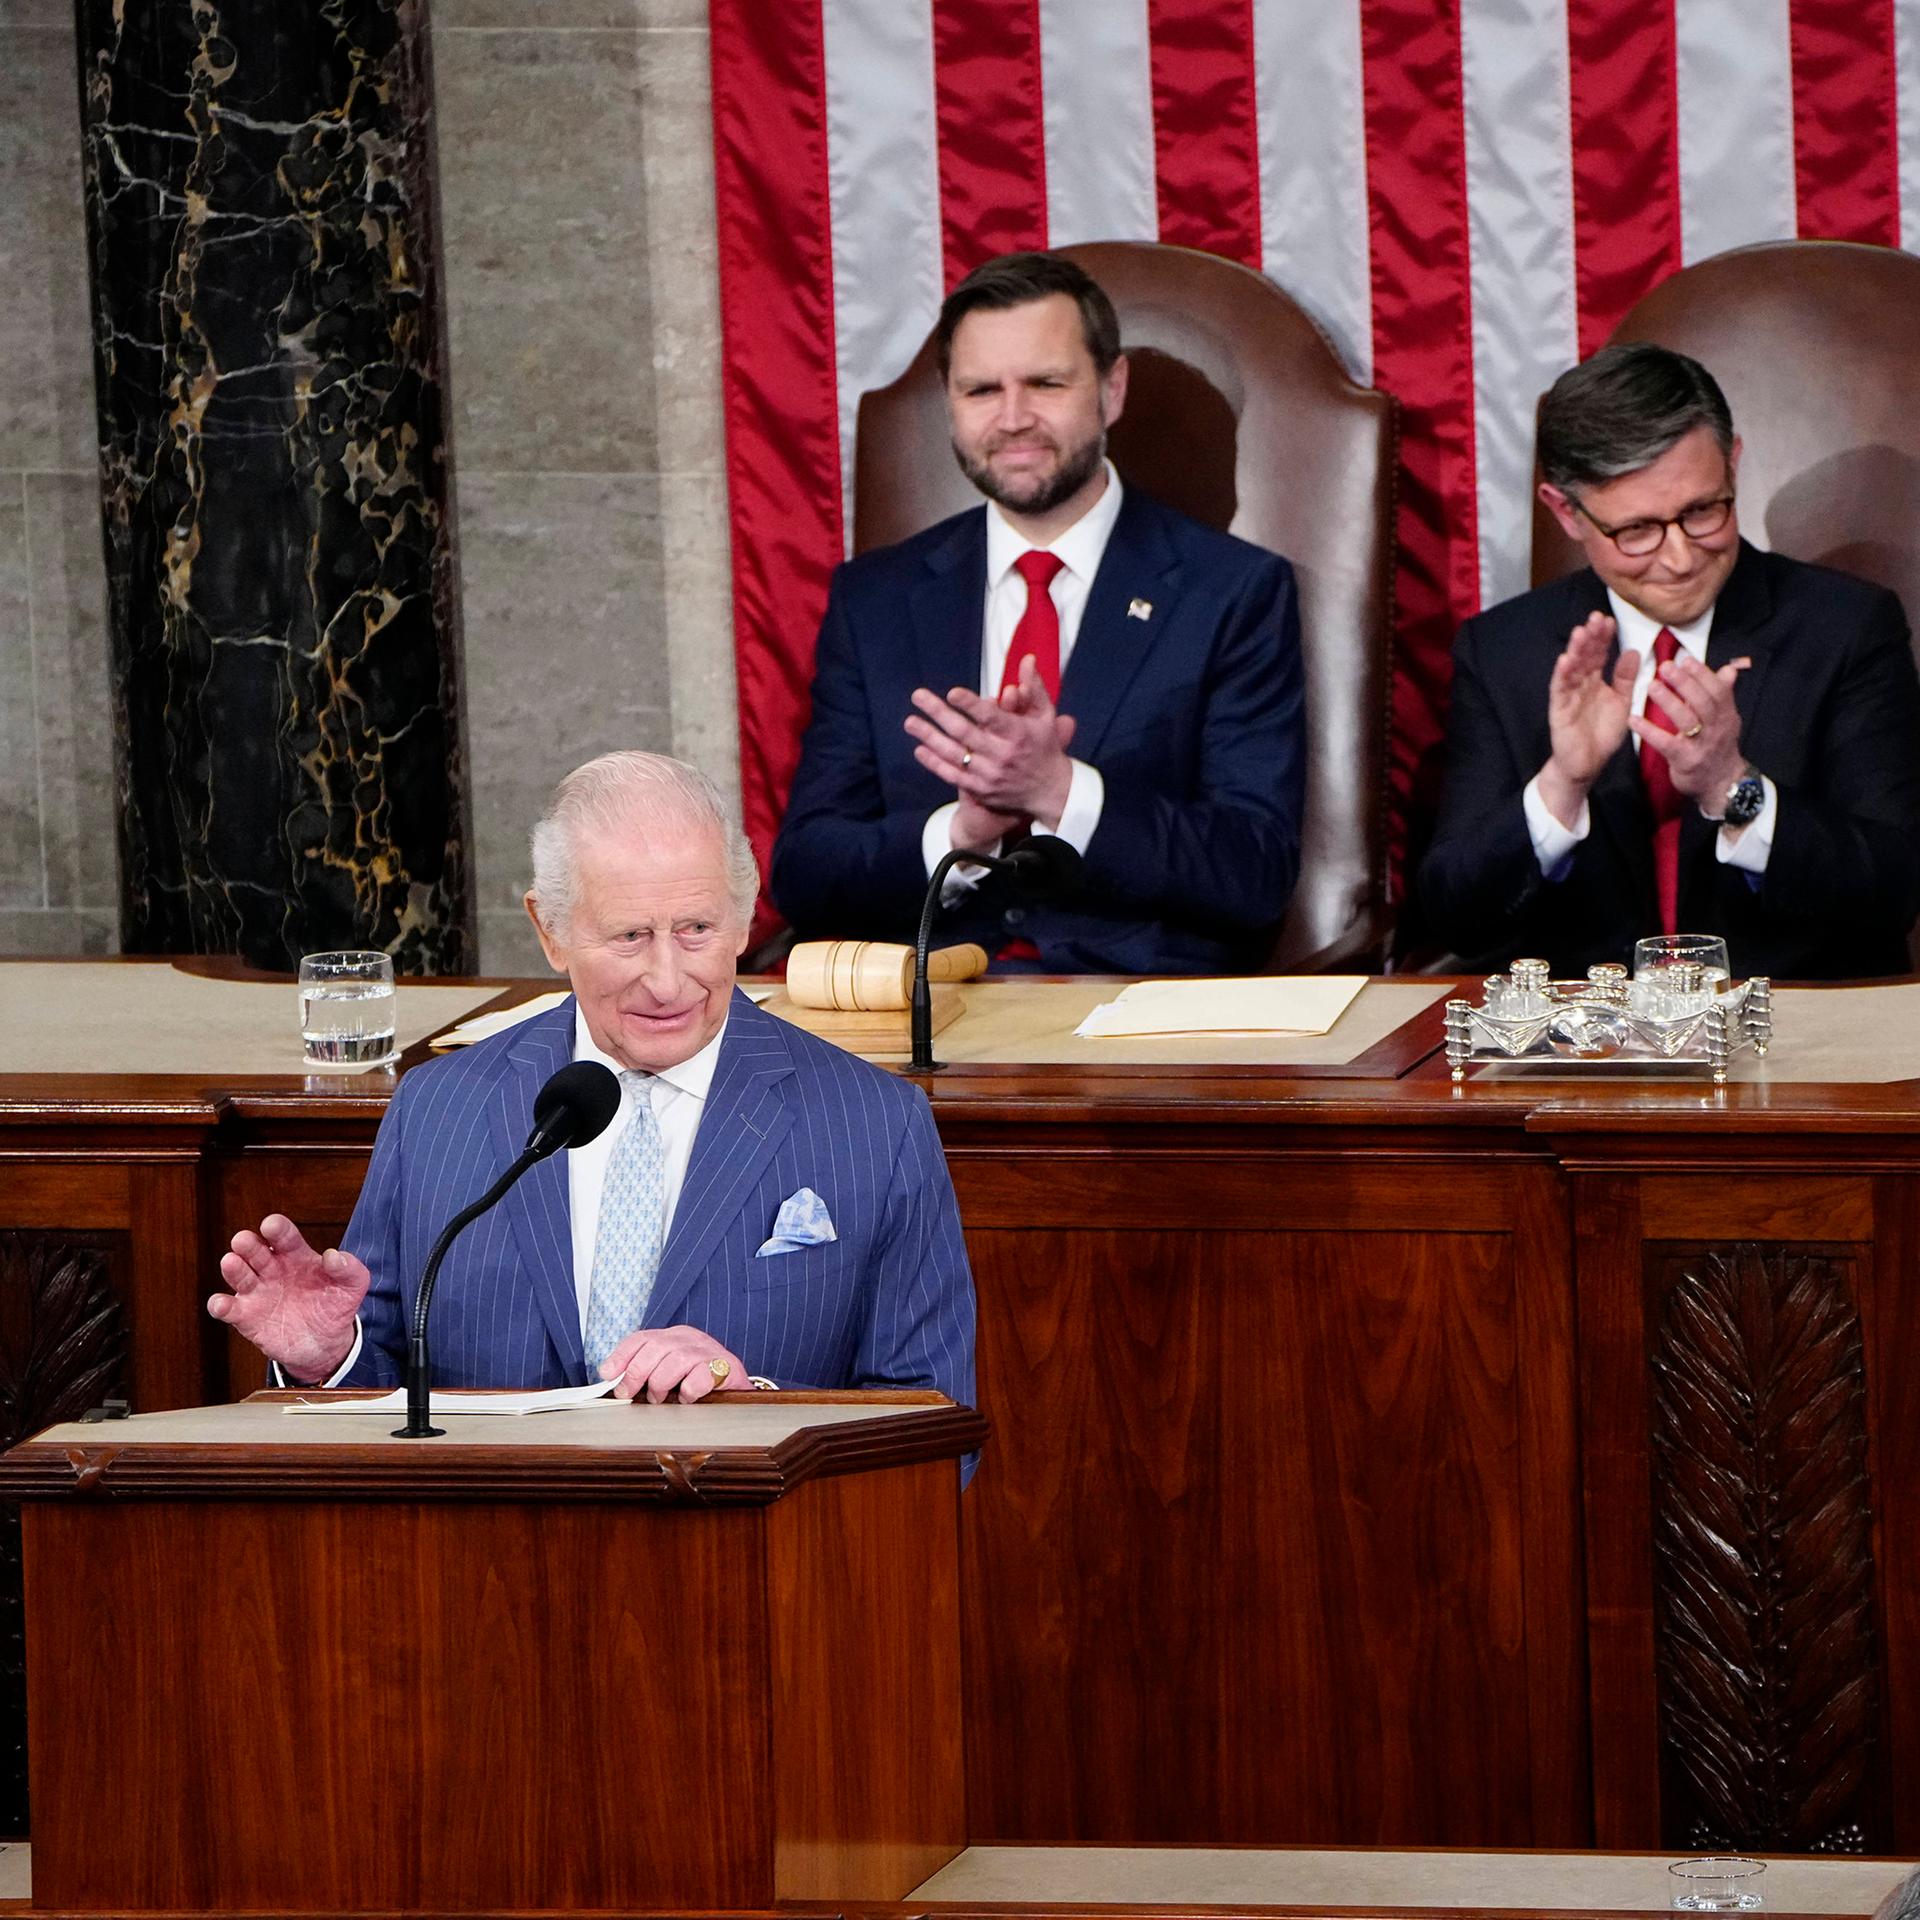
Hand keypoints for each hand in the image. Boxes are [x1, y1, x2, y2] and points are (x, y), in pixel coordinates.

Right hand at [208, 1214, 366, 1382]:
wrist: (325, 1344)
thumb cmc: (335, 1305)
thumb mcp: (353, 1286)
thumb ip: (349, 1268)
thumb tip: (334, 1256)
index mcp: (296, 1255)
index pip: (283, 1236)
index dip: (276, 1228)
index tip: (271, 1225)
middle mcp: (272, 1269)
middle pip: (255, 1250)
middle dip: (248, 1244)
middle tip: (244, 1241)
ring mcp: (257, 1291)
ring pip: (238, 1274)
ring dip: (232, 1267)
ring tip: (231, 1262)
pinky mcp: (246, 1316)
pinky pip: (228, 1308)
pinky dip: (220, 1305)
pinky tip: (221, 1304)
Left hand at [599, 1324, 747, 1402]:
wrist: (737, 1387)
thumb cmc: (699, 1381)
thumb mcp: (670, 1371)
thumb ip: (646, 1373)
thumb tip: (615, 1384)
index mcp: (674, 1336)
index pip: (642, 1337)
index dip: (621, 1355)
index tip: (607, 1373)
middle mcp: (690, 1338)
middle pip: (655, 1346)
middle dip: (635, 1372)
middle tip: (627, 1393)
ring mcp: (709, 1351)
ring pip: (676, 1359)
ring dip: (661, 1382)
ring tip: (659, 1398)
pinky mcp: (726, 1368)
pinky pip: (701, 1377)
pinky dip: (689, 1390)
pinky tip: (686, 1398)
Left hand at [906, 656, 1076, 828]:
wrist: (1050, 792)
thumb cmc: (1045, 747)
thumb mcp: (1045, 716)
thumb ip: (1033, 687)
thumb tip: (1026, 658)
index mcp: (1017, 733)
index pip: (990, 717)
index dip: (970, 705)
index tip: (952, 693)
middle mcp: (1002, 755)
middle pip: (964, 732)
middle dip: (938, 713)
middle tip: (917, 696)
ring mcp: (989, 775)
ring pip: (953, 754)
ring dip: (929, 737)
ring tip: (910, 722)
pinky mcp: (981, 790)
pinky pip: (952, 775)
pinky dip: (935, 763)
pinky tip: (919, 749)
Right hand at [1538, 613, 1636, 826]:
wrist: (1587, 765)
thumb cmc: (1601, 735)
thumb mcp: (1621, 702)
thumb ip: (1625, 678)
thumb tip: (1633, 651)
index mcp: (1595, 682)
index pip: (1599, 654)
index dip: (1603, 638)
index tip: (1610, 620)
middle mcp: (1580, 685)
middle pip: (1584, 656)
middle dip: (1589, 637)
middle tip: (1596, 617)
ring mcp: (1568, 696)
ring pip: (1571, 668)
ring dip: (1575, 650)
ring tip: (1580, 632)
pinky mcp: (1559, 710)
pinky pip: (1560, 690)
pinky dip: (1561, 675)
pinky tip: (1565, 660)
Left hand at [1634, 650, 1752, 807]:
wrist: (1721, 784)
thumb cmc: (1716, 747)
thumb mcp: (1725, 720)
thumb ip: (1722, 694)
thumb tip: (1728, 669)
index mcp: (1726, 714)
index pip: (1717, 690)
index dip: (1702, 674)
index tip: (1685, 660)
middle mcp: (1717, 727)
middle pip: (1703, 701)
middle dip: (1685, 682)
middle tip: (1665, 666)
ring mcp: (1702, 745)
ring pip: (1687, 720)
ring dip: (1669, 702)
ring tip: (1651, 686)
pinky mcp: (1686, 760)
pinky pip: (1667, 744)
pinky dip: (1650, 732)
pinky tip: (1634, 720)